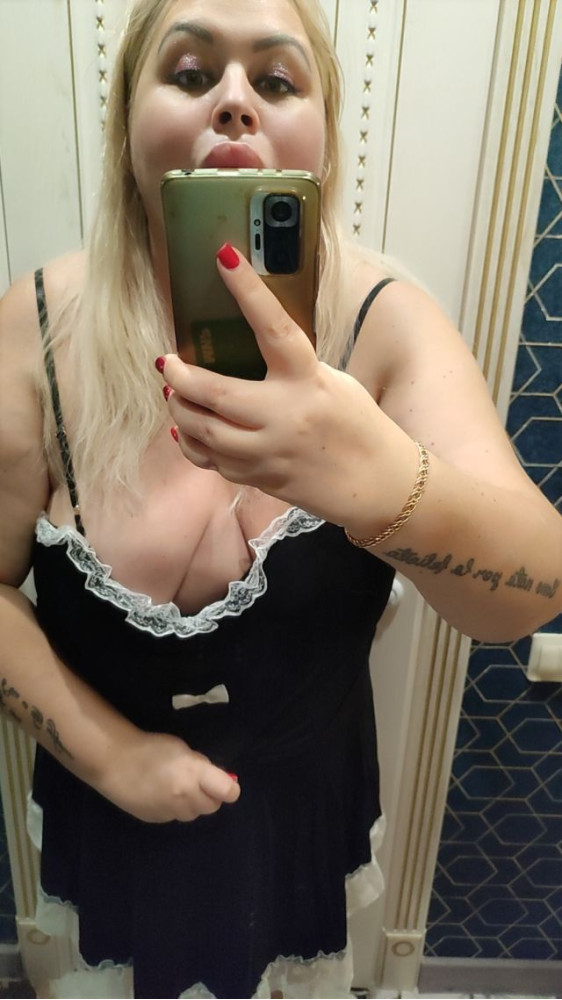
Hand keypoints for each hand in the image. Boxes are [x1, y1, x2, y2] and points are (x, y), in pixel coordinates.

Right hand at [98, 730, 239, 822]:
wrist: (114, 761)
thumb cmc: (150, 747)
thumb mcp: (182, 748)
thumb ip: (201, 765)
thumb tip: (216, 778)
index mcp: (194, 774)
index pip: (227, 792)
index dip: (230, 789)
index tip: (228, 784)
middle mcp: (185, 796)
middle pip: (212, 807)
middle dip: (210, 796)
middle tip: (198, 783)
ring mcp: (170, 812)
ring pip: (193, 814)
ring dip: (193, 804)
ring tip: (177, 787)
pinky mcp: (156, 820)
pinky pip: (175, 817)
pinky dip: (175, 808)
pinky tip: (161, 795)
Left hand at [159, 245, 398, 525]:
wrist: (377, 484)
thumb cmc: (358, 426)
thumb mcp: (332, 383)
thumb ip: (292, 368)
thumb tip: (245, 349)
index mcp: (308, 381)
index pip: (274, 327)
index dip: (248, 290)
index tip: (223, 258)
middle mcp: (285, 416)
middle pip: (216, 394)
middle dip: (180, 377)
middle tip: (167, 363)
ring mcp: (270, 451)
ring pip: (204, 432)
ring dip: (180, 410)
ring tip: (175, 394)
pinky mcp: (261, 477)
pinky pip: (213, 461)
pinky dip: (192, 443)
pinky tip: (186, 429)